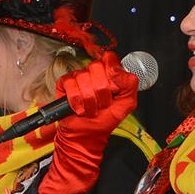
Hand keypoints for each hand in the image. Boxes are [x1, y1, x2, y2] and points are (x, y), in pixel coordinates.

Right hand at [36, 51, 137, 193]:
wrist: (87, 135)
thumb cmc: (105, 119)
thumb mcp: (127, 104)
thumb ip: (130, 84)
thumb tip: (121, 71)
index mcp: (109, 73)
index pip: (110, 58)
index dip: (112, 72)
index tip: (113, 87)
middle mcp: (93, 72)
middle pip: (96, 68)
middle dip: (101, 91)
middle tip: (102, 103)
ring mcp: (78, 77)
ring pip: (83, 77)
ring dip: (89, 100)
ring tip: (91, 108)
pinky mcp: (64, 84)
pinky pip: (70, 84)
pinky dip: (76, 101)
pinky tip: (80, 108)